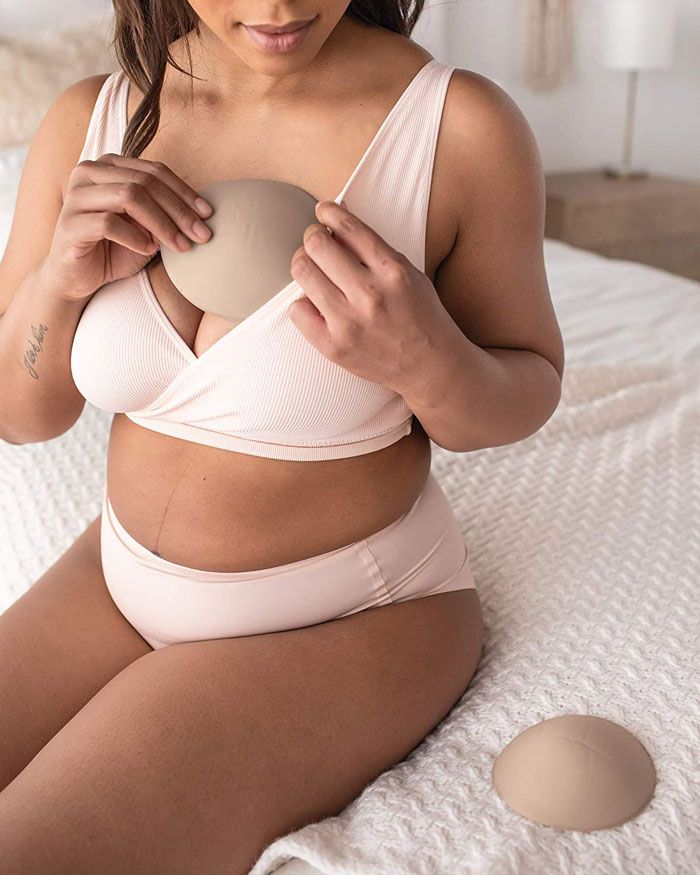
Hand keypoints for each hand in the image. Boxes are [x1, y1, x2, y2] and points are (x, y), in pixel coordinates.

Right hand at [44, 153, 212, 301]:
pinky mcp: (70, 223)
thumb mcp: (147, 228)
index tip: (208, 214)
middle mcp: (89, 173)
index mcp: (109, 167)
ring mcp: (76, 196)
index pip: (154, 170)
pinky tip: (148, 250)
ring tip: (180, 246)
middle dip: (179, 210)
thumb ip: (165, 213)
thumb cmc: (114, 249)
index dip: (184, 191)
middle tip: (201, 235)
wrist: (78, 278)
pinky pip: (109, 223)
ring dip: (162, 223)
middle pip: (145, 182)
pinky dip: (135, 238)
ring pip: (129, 196)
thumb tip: (201, 212)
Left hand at [288, 200, 456, 396]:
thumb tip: (337, 221)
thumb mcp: (410, 274)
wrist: (431, 368)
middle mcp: (370, 294)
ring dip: (304, 263)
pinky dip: (304, 301)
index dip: (328, 212)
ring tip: (313, 269)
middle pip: (316, 245)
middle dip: (312, 237)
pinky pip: (297, 310)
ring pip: (302, 272)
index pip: (348, 227)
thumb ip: (375, 250)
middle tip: (316, 242)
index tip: (323, 211)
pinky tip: (318, 303)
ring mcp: (349, 322)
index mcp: (393, 270)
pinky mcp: (334, 346)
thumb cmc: (421, 317)